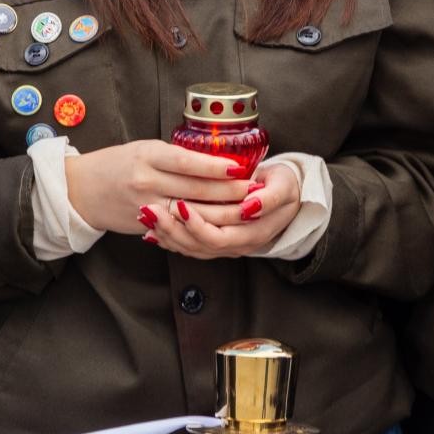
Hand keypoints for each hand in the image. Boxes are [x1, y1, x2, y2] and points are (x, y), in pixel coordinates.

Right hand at [64, 141, 253, 234]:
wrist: (82, 190)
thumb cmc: (117, 164)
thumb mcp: (144, 149)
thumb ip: (175, 156)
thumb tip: (214, 160)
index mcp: (148, 156)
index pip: (188, 162)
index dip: (216, 166)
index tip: (240, 167)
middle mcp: (147, 182)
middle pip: (196, 190)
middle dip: (229, 192)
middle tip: (254, 190)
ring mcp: (146, 206)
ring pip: (192, 213)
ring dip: (222, 213)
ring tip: (246, 209)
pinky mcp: (146, 225)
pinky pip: (179, 227)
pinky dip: (202, 226)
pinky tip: (221, 224)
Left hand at [140, 158, 303, 259]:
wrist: (287, 193)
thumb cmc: (283, 185)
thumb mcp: (283, 187)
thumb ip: (268, 198)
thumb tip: (248, 206)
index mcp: (254, 233)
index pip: (219, 237)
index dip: (198, 225)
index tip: (181, 205)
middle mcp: (237, 245)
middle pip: (199, 246)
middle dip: (172, 230)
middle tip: (151, 210)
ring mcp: (225, 245)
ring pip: (190, 248)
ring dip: (166, 234)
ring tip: (146, 216)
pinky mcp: (215, 240)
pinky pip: (189, 245)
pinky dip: (169, 237)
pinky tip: (150, 227)